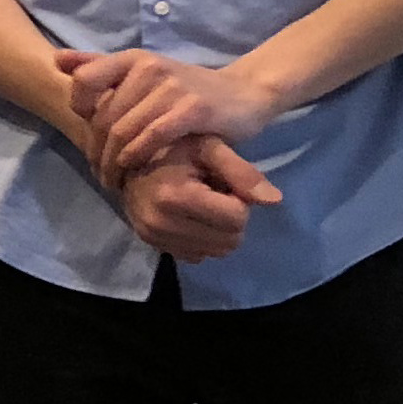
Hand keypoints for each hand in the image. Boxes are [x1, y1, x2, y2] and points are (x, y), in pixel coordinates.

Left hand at [56, 47, 281, 191]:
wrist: (243, 95)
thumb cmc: (186, 91)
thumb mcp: (143, 75)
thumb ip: (100, 67)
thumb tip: (56, 59)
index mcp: (133, 58)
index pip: (83, 81)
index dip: (79, 112)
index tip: (88, 137)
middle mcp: (150, 67)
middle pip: (103, 116)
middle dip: (96, 150)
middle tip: (98, 173)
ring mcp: (172, 86)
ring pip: (124, 129)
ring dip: (114, 161)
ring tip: (114, 179)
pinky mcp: (193, 108)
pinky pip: (152, 136)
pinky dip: (138, 156)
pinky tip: (135, 168)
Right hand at [116, 137, 283, 263]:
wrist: (127, 160)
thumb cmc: (174, 148)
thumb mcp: (209, 147)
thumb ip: (242, 172)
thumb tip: (275, 201)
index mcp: (176, 196)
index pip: (237, 218)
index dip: (237, 199)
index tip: (222, 182)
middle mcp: (161, 222)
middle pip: (230, 240)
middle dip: (230, 218)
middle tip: (213, 193)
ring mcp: (154, 237)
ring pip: (217, 252)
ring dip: (217, 230)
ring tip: (201, 204)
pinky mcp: (153, 246)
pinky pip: (198, 256)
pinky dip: (201, 239)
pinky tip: (188, 215)